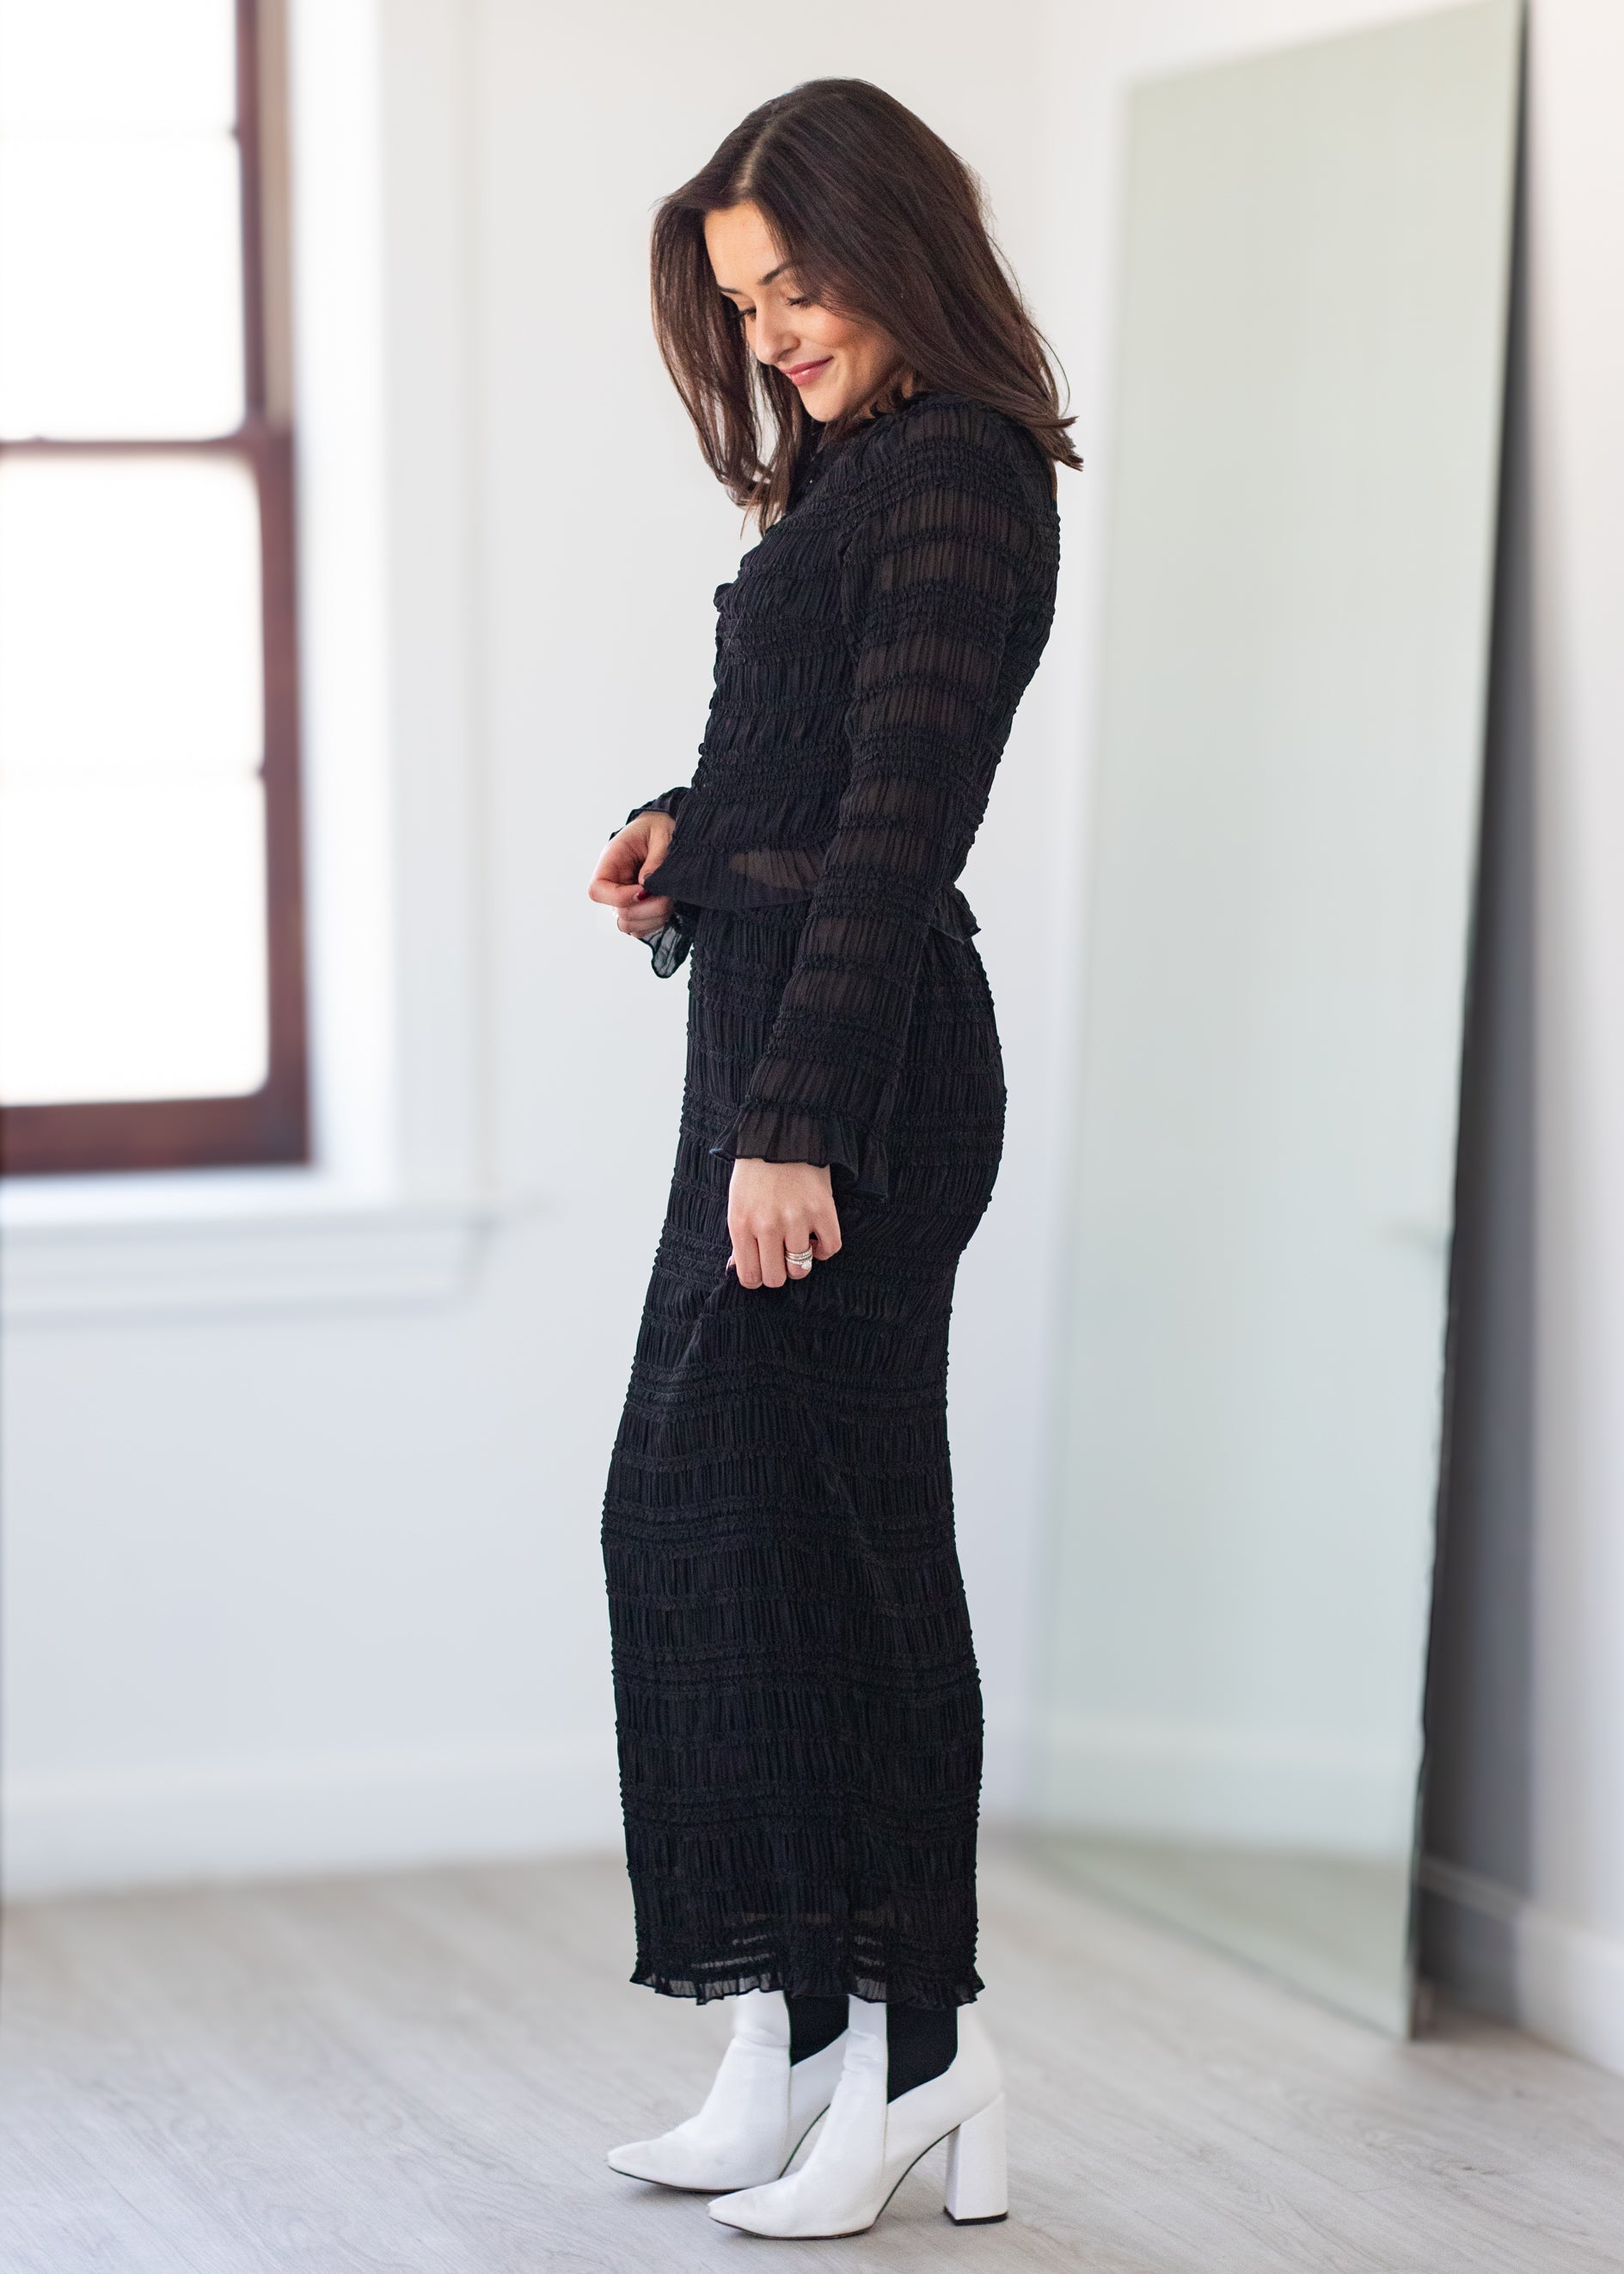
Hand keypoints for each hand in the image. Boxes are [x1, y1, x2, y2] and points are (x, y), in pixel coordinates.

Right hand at [589, 810, 676, 940]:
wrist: (670, 828)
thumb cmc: (662, 826)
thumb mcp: (662, 833)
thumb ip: (655, 860)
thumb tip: (647, 885)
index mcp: (611, 860)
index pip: (597, 890)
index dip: (620, 898)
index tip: (646, 890)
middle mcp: (614, 883)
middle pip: (619, 914)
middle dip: (648, 909)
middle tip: (668, 894)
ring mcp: (625, 899)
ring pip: (630, 926)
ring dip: (655, 917)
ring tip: (670, 897)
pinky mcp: (638, 909)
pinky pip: (641, 929)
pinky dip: (657, 922)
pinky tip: (667, 904)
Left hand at [727, 1159, 842, 1287]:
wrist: (781, 1135)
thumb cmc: (755, 1172)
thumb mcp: (737, 1203)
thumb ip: (739, 1239)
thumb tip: (736, 1269)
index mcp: (741, 1224)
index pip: (749, 1276)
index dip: (757, 1278)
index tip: (763, 1267)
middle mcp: (767, 1225)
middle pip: (776, 1278)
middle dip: (779, 1272)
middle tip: (781, 1256)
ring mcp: (796, 1219)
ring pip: (801, 1268)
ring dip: (801, 1260)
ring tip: (799, 1242)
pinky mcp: (822, 1210)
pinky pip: (830, 1248)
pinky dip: (824, 1249)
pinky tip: (816, 1238)